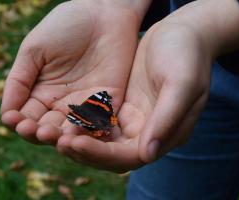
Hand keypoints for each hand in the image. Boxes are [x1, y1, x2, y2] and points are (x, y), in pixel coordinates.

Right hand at [0, 0, 148, 143]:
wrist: (104, 12)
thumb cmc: (66, 26)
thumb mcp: (35, 50)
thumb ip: (20, 81)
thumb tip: (5, 114)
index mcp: (42, 92)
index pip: (27, 116)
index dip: (18, 121)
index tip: (12, 119)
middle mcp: (63, 103)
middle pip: (47, 128)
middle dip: (38, 132)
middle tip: (33, 129)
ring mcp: (86, 104)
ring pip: (71, 130)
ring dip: (60, 136)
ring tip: (50, 134)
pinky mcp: (108, 101)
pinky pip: (97, 122)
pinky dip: (87, 130)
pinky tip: (76, 132)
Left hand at [57, 0, 238, 171]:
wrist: (181, 33)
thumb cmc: (187, 55)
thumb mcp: (183, 83)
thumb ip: (167, 118)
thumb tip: (148, 155)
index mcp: (165, 134)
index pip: (130, 156)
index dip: (102, 154)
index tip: (76, 143)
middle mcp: (147, 132)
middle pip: (110, 153)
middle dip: (83, 150)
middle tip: (56, 140)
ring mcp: (132, 119)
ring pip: (100, 139)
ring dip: (76, 138)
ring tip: (51, 132)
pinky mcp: (121, 105)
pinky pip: (96, 119)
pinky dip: (79, 121)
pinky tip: (61, 116)